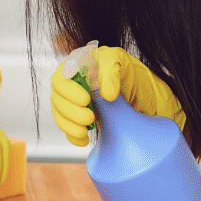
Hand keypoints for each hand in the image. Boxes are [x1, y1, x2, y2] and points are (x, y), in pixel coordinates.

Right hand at [51, 45, 185, 146]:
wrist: (144, 95)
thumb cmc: (129, 72)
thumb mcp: (121, 61)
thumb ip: (110, 71)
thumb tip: (105, 94)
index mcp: (76, 66)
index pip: (61, 77)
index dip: (68, 90)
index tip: (86, 99)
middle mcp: (71, 84)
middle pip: (57, 97)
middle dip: (70, 110)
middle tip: (90, 117)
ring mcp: (73, 102)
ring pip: (59, 113)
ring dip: (69, 124)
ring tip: (86, 130)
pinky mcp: (78, 118)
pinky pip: (67, 128)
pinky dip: (72, 136)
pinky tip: (83, 139)